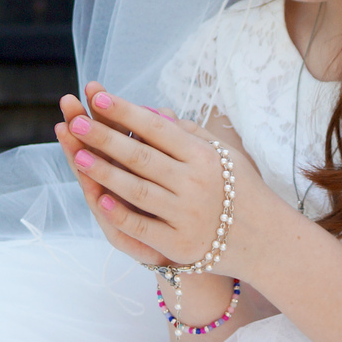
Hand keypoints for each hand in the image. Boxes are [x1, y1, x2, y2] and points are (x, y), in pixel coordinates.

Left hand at [54, 83, 253, 270]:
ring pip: (138, 190)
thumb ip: (188, 133)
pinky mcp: (180, 244)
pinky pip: (143, 227)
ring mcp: (187, 215)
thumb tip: (150, 111)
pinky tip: (99, 199)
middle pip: (142, 157)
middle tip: (76, 122)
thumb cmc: (240, 190)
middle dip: (106, 138)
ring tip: (79, 155)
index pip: (159, 130)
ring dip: (106, 172)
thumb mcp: (224, 154)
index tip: (99, 97)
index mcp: (205, 156)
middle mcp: (196, 183)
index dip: (127, 113)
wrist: (266, 240)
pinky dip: (121, 213)